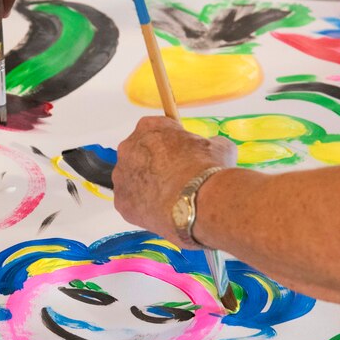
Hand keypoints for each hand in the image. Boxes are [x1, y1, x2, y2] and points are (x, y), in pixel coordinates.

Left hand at [113, 116, 236, 245]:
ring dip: (147, 187)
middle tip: (175, 179)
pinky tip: (162, 212)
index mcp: (149, 127)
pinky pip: (132, 204)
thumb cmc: (207, 169)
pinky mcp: (121, 202)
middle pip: (139, 156)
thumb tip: (212, 148)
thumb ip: (207, 144)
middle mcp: (128, 148)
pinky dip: (144, 208)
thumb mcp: (218, 146)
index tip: (180, 156)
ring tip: (170, 199)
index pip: (155, 132)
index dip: (169, 145)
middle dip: (154, 166)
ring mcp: (121, 176)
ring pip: (132, 181)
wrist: (199, 200)